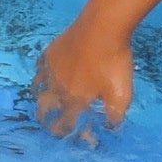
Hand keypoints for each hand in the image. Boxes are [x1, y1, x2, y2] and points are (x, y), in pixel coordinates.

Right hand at [32, 13, 134, 140]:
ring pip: (38, 89)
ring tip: (40, 99)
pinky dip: (40, 74)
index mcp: (75, 101)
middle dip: (44, 117)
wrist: (102, 28)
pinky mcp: (50, 53)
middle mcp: (58, 89)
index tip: (62, 134)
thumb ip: (115, 114)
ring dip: (39, 97)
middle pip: (45, 108)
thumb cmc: (113, 62)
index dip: (62, 131)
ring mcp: (51, 70)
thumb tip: (111, 126)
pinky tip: (44, 72)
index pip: (63, 124)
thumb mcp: (122, 93)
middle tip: (45, 120)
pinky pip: (40, 68)